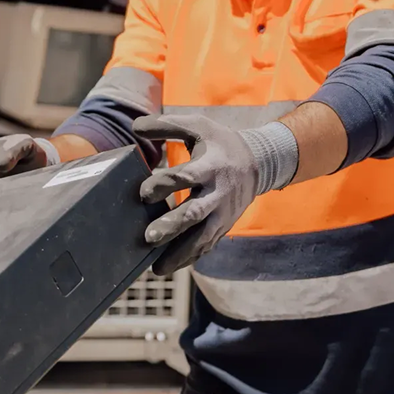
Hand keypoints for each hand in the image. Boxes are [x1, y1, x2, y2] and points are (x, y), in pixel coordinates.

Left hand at [132, 114, 260, 276]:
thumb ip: (167, 125)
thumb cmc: (219, 143)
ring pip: (202, 239)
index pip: (186, 177)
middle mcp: (217, 193)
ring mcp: (222, 214)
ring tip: (156, 268)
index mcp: (210, 167)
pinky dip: (188, 259)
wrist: (258, 163)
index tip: (143, 193)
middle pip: (194, 213)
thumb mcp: (198, 126)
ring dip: (179, 254)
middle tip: (148, 236)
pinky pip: (206, 247)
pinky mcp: (223, 227)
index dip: (164, 184)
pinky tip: (167, 268)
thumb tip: (135, 126)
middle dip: (171, 226)